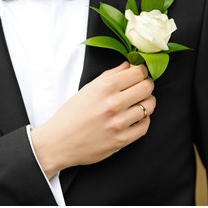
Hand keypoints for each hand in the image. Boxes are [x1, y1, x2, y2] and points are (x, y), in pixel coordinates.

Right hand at [31, 62, 155, 178]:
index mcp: (104, 88)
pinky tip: (137, 118)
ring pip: (149, 106)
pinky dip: (144, 120)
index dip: (142, 71)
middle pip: (147, 88)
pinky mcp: (121, 140)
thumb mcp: (88, 89)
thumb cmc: (72, 114)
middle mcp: (113, 104)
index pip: (138, 73)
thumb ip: (111, 75)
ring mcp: (118, 123)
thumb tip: (129, 65)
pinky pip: (144, 126)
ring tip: (140, 103)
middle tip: (142, 88)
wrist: (59, 142)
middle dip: (147, 85)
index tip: (140, 74)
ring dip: (147, 102)